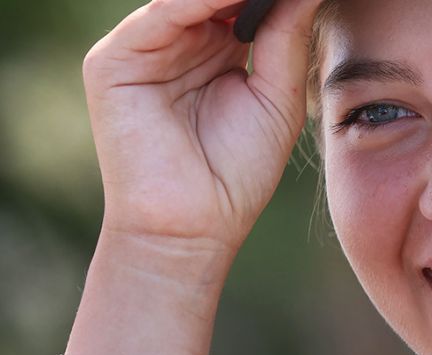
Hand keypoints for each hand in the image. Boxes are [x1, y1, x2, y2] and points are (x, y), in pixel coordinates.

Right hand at [83, 0, 321, 251]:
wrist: (194, 226)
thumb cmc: (237, 174)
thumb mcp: (278, 98)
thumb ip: (287, 39)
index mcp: (215, 51)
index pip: (241, 3)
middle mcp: (178, 43)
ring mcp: (145, 50)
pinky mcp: (115, 61)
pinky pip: (161, 15)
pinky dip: (200, 1)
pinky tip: (237, 1)